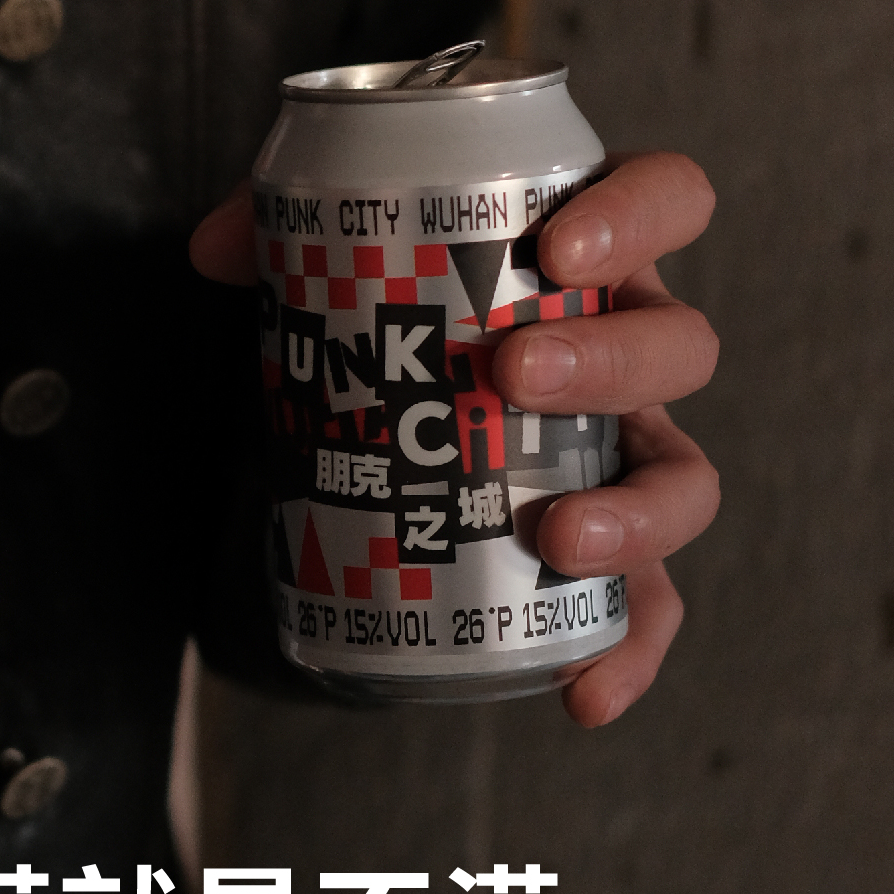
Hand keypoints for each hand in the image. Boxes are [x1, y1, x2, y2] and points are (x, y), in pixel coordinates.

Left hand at [190, 149, 718, 727]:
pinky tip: (585, 694)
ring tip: (558, 537)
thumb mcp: (346, 229)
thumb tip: (212, 249)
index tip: (559, 249)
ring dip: (638, 513)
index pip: (668, 199)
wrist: (402, 359)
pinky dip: (631, 649)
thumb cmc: (402, 278)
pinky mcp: (604, 538)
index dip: (637, 217)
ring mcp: (625, 444)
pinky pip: (648, 600)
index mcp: (595, 243)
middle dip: (609, 363)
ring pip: (681, 477)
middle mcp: (630, 340)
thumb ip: (283, 220)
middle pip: (680, 346)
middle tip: (512, 373)